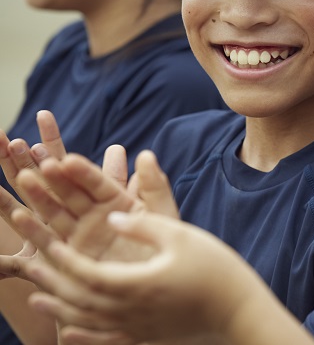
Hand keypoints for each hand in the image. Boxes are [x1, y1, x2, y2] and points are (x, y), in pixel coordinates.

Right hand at [0, 149, 178, 282]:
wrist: (154, 288)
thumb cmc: (165, 250)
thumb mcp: (161, 215)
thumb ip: (154, 186)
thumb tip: (146, 154)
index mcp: (117, 200)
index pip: (98, 182)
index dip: (83, 171)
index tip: (68, 160)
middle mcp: (95, 213)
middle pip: (70, 191)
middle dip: (54, 176)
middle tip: (37, 161)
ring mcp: (79, 233)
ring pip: (54, 210)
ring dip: (38, 196)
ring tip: (24, 178)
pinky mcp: (68, 255)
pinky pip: (47, 240)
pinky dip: (33, 228)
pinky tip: (18, 215)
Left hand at [23, 211, 263, 344]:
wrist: (238, 310)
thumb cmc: (214, 268)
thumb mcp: (181, 236)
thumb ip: (143, 225)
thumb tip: (110, 217)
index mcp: (136, 283)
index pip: (86, 273)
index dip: (64, 258)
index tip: (48, 241)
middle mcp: (129, 310)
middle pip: (79, 299)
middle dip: (53, 281)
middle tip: (32, 265)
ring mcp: (137, 328)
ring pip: (87, 322)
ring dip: (59, 309)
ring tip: (37, 297)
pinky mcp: (147, 337)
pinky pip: (106, 340)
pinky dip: (83, 335)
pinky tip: (69, 331)